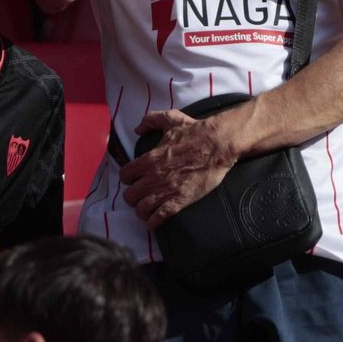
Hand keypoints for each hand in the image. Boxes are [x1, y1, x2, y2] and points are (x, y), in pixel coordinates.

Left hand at [120, 110, 236, 228]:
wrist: (217, 143)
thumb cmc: (195, 131)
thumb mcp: (171, 119)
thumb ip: (150, 120)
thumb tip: (137, 129)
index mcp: (149, 159)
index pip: (125, 176)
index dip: (128, 179)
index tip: (135, 180)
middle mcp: (153, 177)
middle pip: (130, 196)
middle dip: (134, 198)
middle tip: (141, 196)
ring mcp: (166, 190)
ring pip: (141, 209)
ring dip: (142, 212)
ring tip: (147, 211)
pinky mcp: (180, 201)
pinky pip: (158, 218)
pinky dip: (153, 223)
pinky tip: (154, 222)